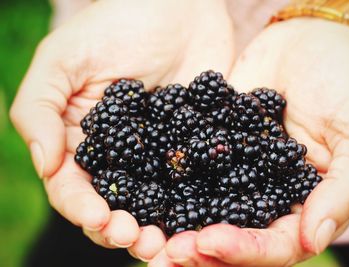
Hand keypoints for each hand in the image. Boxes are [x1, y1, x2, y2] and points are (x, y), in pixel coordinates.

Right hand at [10, 0, 232, 261]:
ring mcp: (157, 154)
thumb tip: (45, 166)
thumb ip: (39, 110)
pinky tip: (202, 220)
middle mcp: (119, 154)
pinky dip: (194, 206)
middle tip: (141, 242)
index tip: (105, 221)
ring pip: (152, 204)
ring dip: (157, 229)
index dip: (85, 208)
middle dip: (121, 229)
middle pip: (114, 205)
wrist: (179, 5)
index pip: (74, 186)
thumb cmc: (116, 23)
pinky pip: (191, 182)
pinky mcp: (191, 147)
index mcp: (81, 139)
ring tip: (168, 244)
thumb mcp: (63, 59)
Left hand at [159, 18, 348, 265]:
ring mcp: (238, 172)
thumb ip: (342, 190)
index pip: (276, 244)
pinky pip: (193, 166)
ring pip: (207, 208)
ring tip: (147, 234)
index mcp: (306, 204)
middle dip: (200, 249)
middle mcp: (268, 195)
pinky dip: (170, 181)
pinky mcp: (216, 145)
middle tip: (165, 252)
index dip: (244, 249)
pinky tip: (143, 187)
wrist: (316, 41)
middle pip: (235, 236)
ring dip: (178, 225)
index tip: (207, 242)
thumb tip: (314, 240)